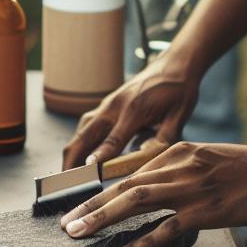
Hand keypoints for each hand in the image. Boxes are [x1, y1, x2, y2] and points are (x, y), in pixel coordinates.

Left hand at [59, 140, 246, 246]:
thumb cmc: (245, 168)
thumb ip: (177, 169)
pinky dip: (144, 240)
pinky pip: (169, 226)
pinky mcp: (207, 209)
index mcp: (175, 152)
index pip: (129, 174)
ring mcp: (191, 187)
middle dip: (91, 206)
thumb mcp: (204, 158)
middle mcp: (177, 166)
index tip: (80, 208)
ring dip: (103, 217)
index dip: (102, 193)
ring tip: (80, 233)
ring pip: (136, 201)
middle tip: (67, 224)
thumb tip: (150, 186)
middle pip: (123, 186)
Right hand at [61, 50, 204, 168]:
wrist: (174, 63)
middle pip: (85, 134)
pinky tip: (80, 155)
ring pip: (82, 130)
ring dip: (73, 151)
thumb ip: (163, 137)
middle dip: (73, 159)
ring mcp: (108, 103)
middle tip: (66, 183)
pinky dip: (80, 141)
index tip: (87, 173)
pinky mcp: (107, 104)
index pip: (113, 139)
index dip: (99, 157)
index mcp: (135, 109)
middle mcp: (115, 106)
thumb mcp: (179, 115)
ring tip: (69, 175)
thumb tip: (149, 158)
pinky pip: (87, 125)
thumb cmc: (179, 90)